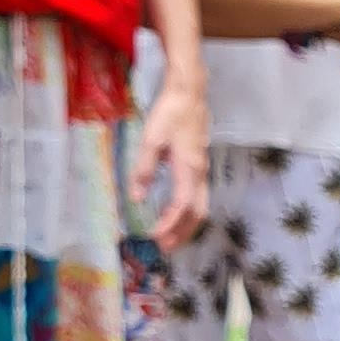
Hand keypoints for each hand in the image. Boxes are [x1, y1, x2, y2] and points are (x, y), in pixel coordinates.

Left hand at [132, 73, 208, 252]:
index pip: (182, 206)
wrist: (190, 92)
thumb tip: (137, 197)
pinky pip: (198, 196)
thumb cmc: (170, 113)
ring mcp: (203, 169)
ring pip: (201, 206)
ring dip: (187, 225)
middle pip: (198, 213)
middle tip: (166, 248)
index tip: (155, 236)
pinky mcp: (200, 164)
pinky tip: (175, 213)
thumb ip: (144, 170)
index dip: (169, 224)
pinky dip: (188, 212)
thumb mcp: (151, 140)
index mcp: (189, 168)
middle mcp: (200, 173)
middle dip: (183, 233)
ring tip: (171, 237)